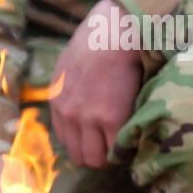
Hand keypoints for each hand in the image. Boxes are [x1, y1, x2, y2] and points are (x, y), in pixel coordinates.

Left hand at [49, 0, 142, 168]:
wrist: (112, 33)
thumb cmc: (96, 40)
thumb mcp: (68, 65)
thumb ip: (69, 89)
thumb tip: (79, 101)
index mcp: (57, 103)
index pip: (66, 140)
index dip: (84, 144)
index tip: (99, 141)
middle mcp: (69, 115)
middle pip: (80, 155)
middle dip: (97, 156)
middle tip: (114, 148)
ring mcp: (89, 120)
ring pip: (98, 159)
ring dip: (112, 156)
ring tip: (125, 146)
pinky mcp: (112, 119)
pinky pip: (117, 150)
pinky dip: (126, 149)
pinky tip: (135, 138)